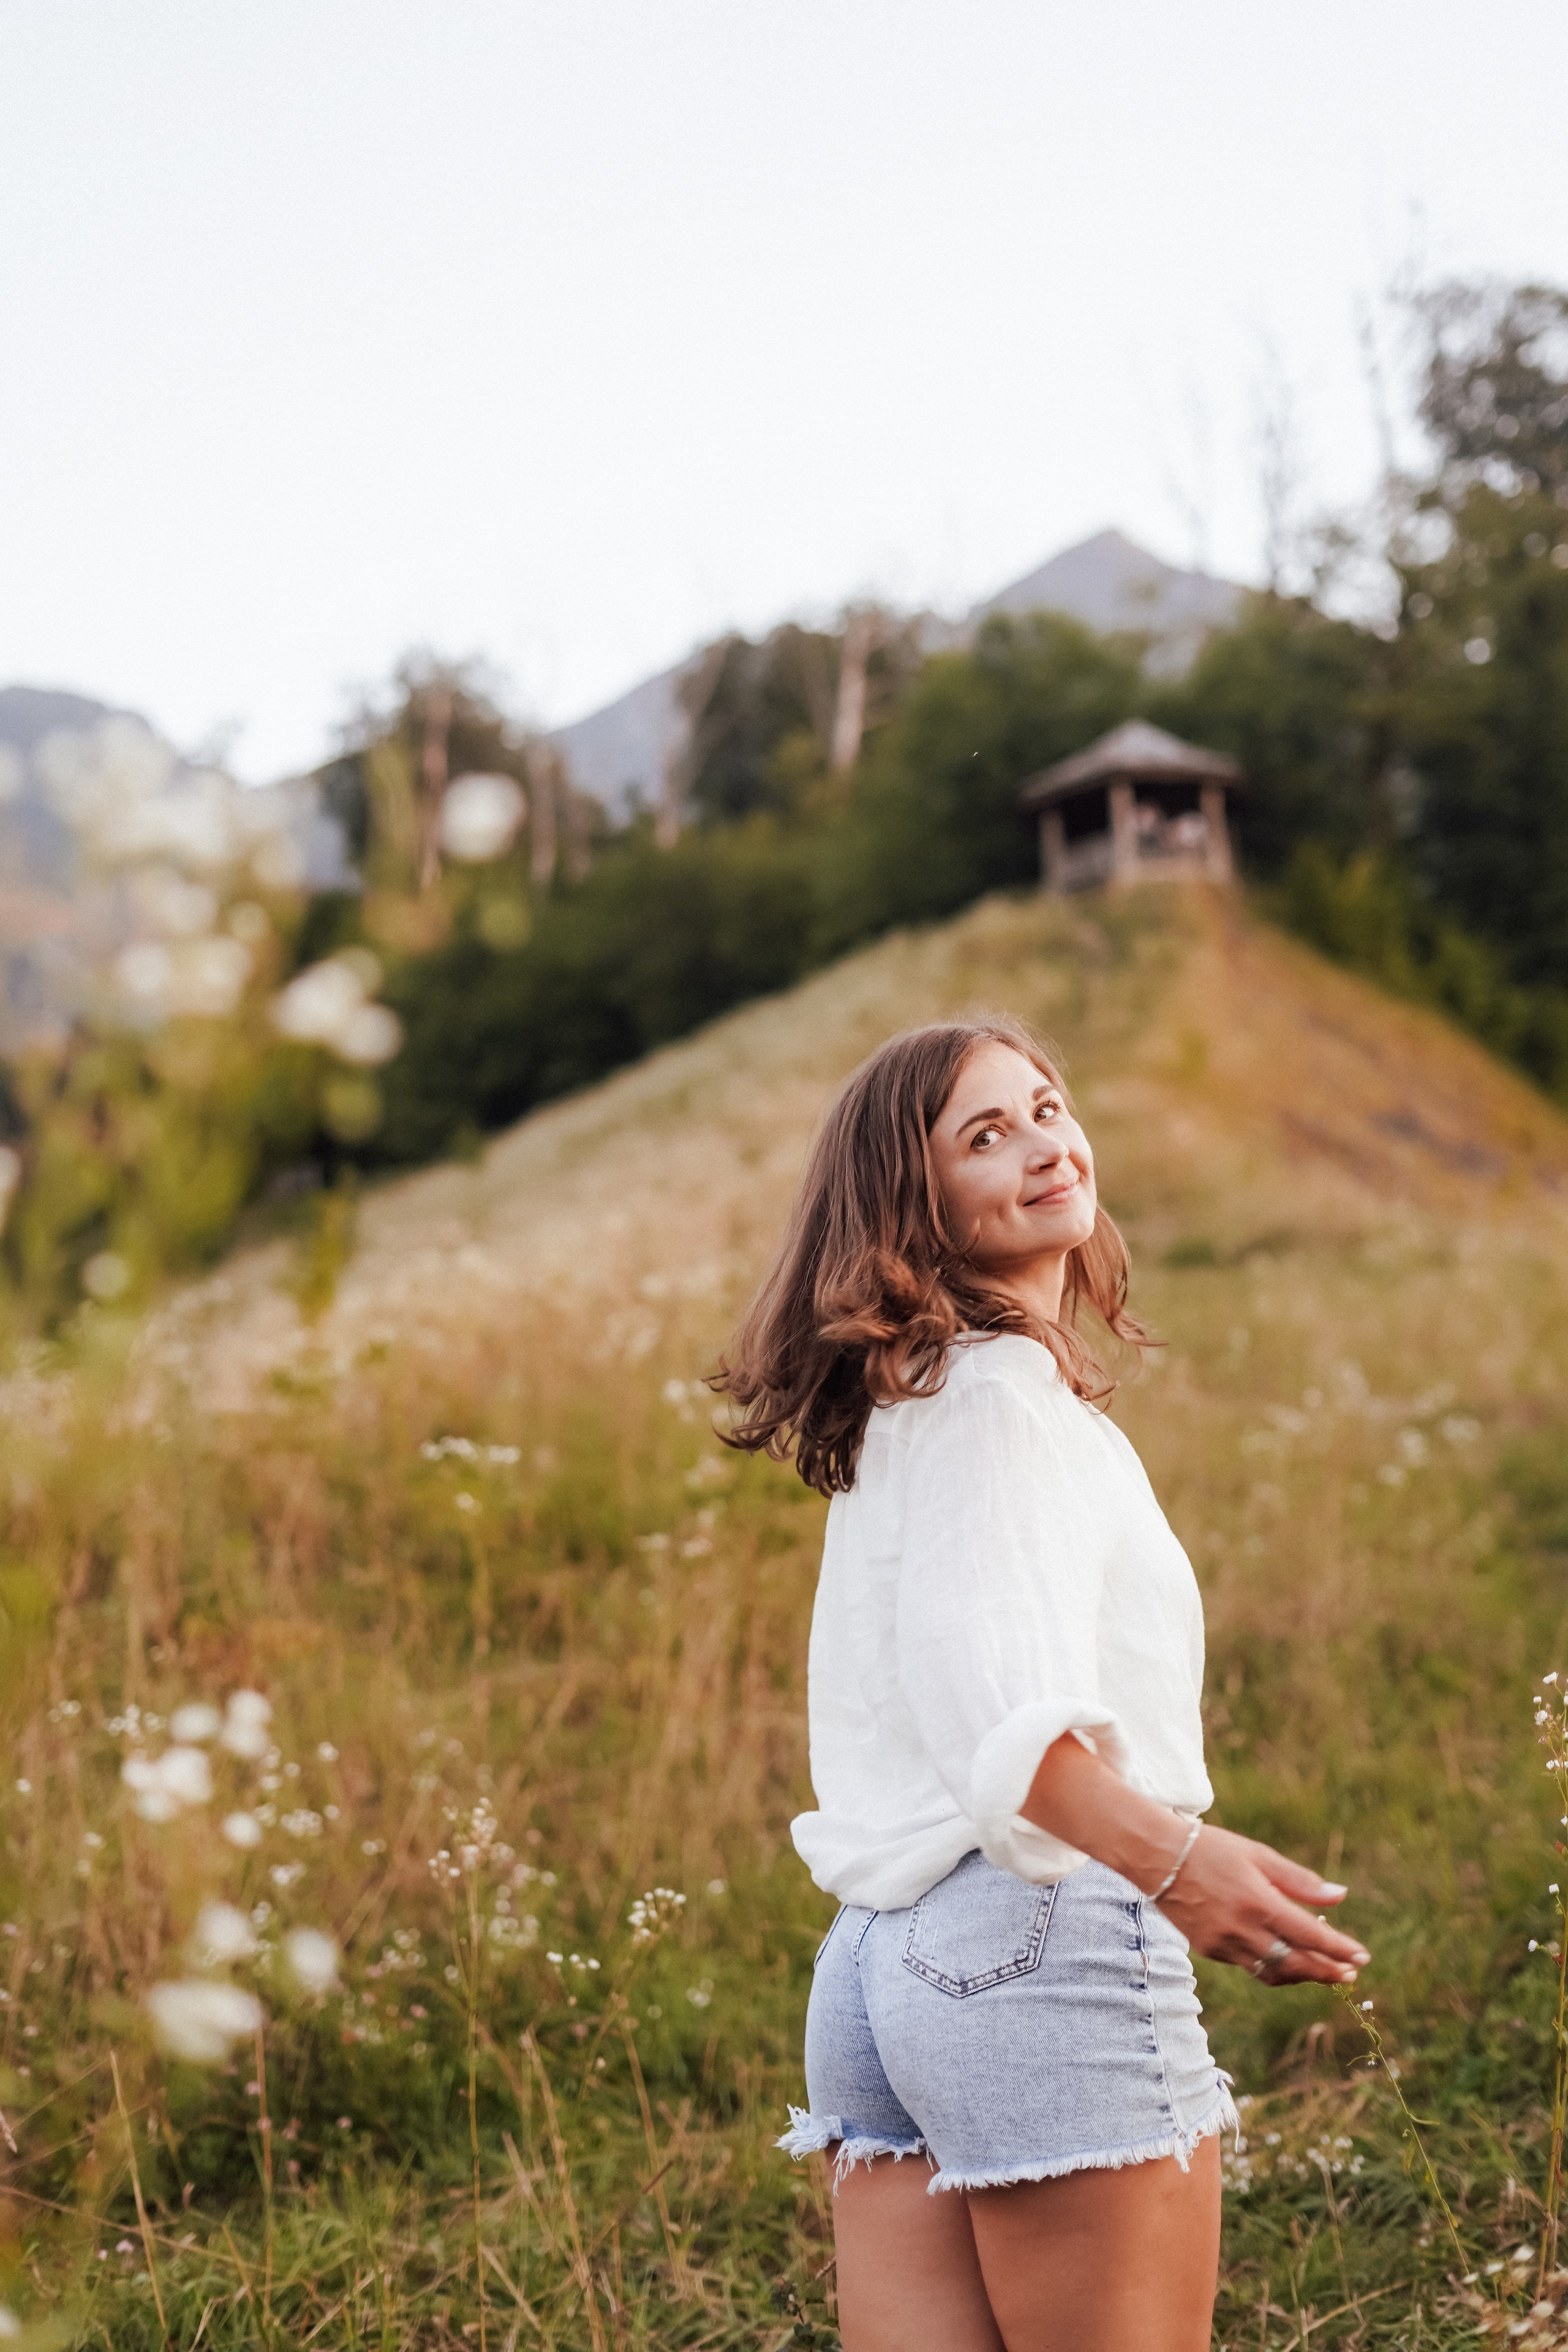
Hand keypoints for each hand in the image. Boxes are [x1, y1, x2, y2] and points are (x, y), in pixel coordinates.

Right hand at [1156, 1824, 1367, 1985]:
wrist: (1158, 1858)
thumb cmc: (1212, 1849)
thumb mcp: (1258, 1855)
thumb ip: (1300, 1881)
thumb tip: (1341, 1895)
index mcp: (1259, 1902)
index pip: (1310, 1935)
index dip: (1339, 1950)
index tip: (1362, 1957)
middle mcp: (1243, 1929)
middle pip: (1295, 1963)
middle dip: (1326, 1971)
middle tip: (1350, 1975)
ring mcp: (1224, 1944)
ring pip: (1273, 1973)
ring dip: (1301, 1975)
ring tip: (1323, 1972)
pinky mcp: (1210, 1950)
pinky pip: (1250, 1966)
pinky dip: (1273, 1967)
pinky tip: (1285, 1960)